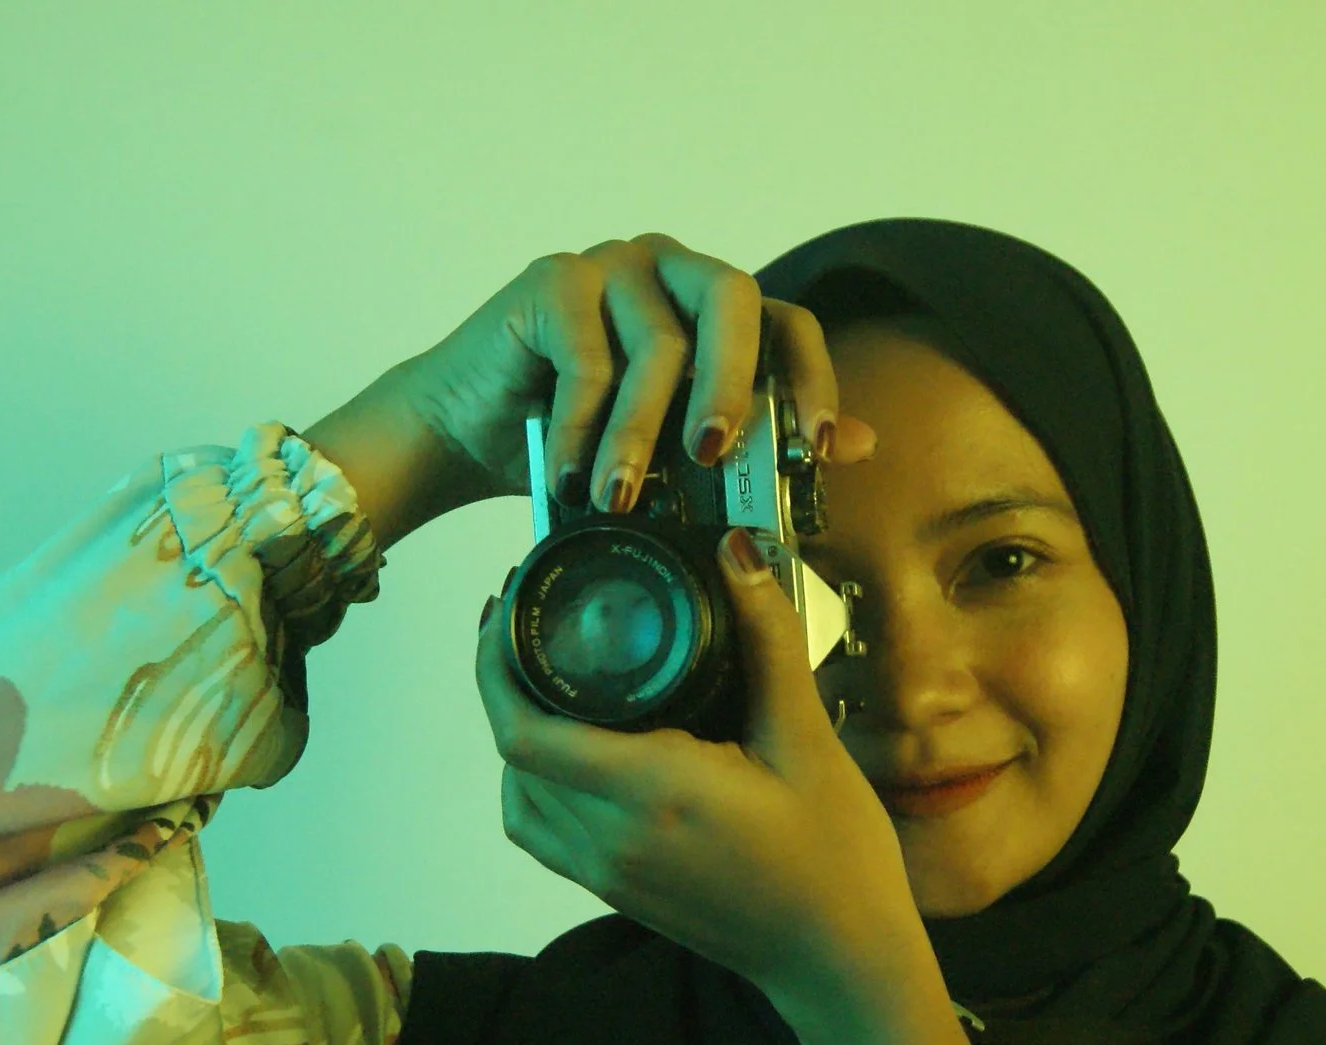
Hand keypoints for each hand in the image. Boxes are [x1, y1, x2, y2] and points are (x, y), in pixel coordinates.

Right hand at [399, 232, 877, 509]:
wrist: (465, 435)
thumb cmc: (579, 443)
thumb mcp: (673, 454)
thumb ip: (758, 442)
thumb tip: (861, 444)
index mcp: (713, 307)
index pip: (789, 322)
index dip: (814, 379)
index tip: (817, 446)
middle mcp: (670, 270)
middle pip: (735, 297)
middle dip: (732, 384)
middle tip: (711, 454)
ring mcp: (611, 265)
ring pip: (657, 342)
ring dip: (637, 434)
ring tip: (617, 498)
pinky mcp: (553, 280)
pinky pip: (588, 355)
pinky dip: (583, 425)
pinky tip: (571, 475)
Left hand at [476, 522, 929, 1009]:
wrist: (840, 962)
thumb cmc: (836, 857)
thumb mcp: (809, 740)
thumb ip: (767, 641)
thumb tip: (736, 552)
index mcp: (651, 791)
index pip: (523, 729)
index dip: (493, 663)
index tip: (506, 604)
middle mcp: (611, 837)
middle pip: (511, 754)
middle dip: (502, 681)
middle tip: (528, 618)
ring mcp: (607, 871)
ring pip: (516, 795)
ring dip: (515, 733)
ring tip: (542, 675)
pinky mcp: (614, 890)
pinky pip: (541, 832)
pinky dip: (532, 784)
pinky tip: (571, 748)